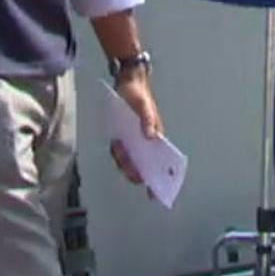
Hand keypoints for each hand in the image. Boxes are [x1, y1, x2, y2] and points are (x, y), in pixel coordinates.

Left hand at [109, 69, 164, 193]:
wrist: (127, 81)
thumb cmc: (138, 95)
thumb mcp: (143, 105)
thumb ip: (147, 120)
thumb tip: (151, 137)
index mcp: (155, 136)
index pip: (158, 163)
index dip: (155, 180)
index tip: (154, 194)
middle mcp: (145, 140)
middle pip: (141, 165)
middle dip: (137, 173)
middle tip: (134, 175)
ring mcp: (133, 138)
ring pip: (129, 159)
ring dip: (125, 162)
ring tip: (121, 152)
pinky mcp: (122, 134)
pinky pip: (119, 149)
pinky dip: (117, 152)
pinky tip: (116, 145)